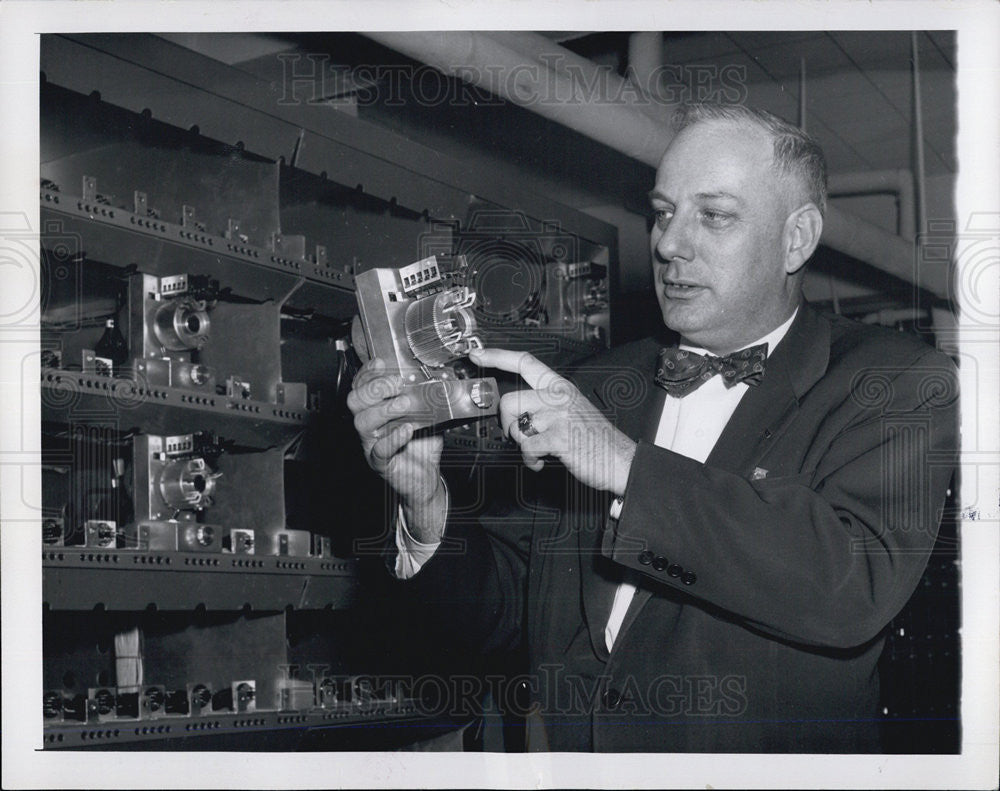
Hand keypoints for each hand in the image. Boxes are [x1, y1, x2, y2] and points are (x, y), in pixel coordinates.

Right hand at [346, 357, 446, 542]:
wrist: (425, 476)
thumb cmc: (422, 444)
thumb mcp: (426, 413)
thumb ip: (426, 397)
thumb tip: (436, 377)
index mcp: (375, 408)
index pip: (361, 385)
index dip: (368, 372)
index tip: (382, 363)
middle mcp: (369, 424)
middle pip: (355, 400)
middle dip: (375, 387)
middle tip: (398, 384)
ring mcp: (371, 444)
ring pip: (362, 422)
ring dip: (385, 409)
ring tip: (405, 404)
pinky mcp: (381, 463)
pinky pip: (379, 450)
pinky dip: (393, 438)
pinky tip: (406, 429)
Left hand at [469, 348, 636, 495]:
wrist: (620, 459)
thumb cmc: (594, 438)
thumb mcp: (570, 410)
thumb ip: (544, 404)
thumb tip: (514, 410)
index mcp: (560, 386)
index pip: (525, 362)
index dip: (497, 356)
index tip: (478, 355)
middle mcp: (558, 396)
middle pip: (510, 400)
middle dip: (506, 423)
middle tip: (517, 434)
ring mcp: (559, 415)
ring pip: (516, 426)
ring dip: (522, 444)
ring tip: (537, 450)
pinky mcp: (559, 437)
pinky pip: (527, 447)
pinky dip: (530, 460)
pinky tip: (541, 461)